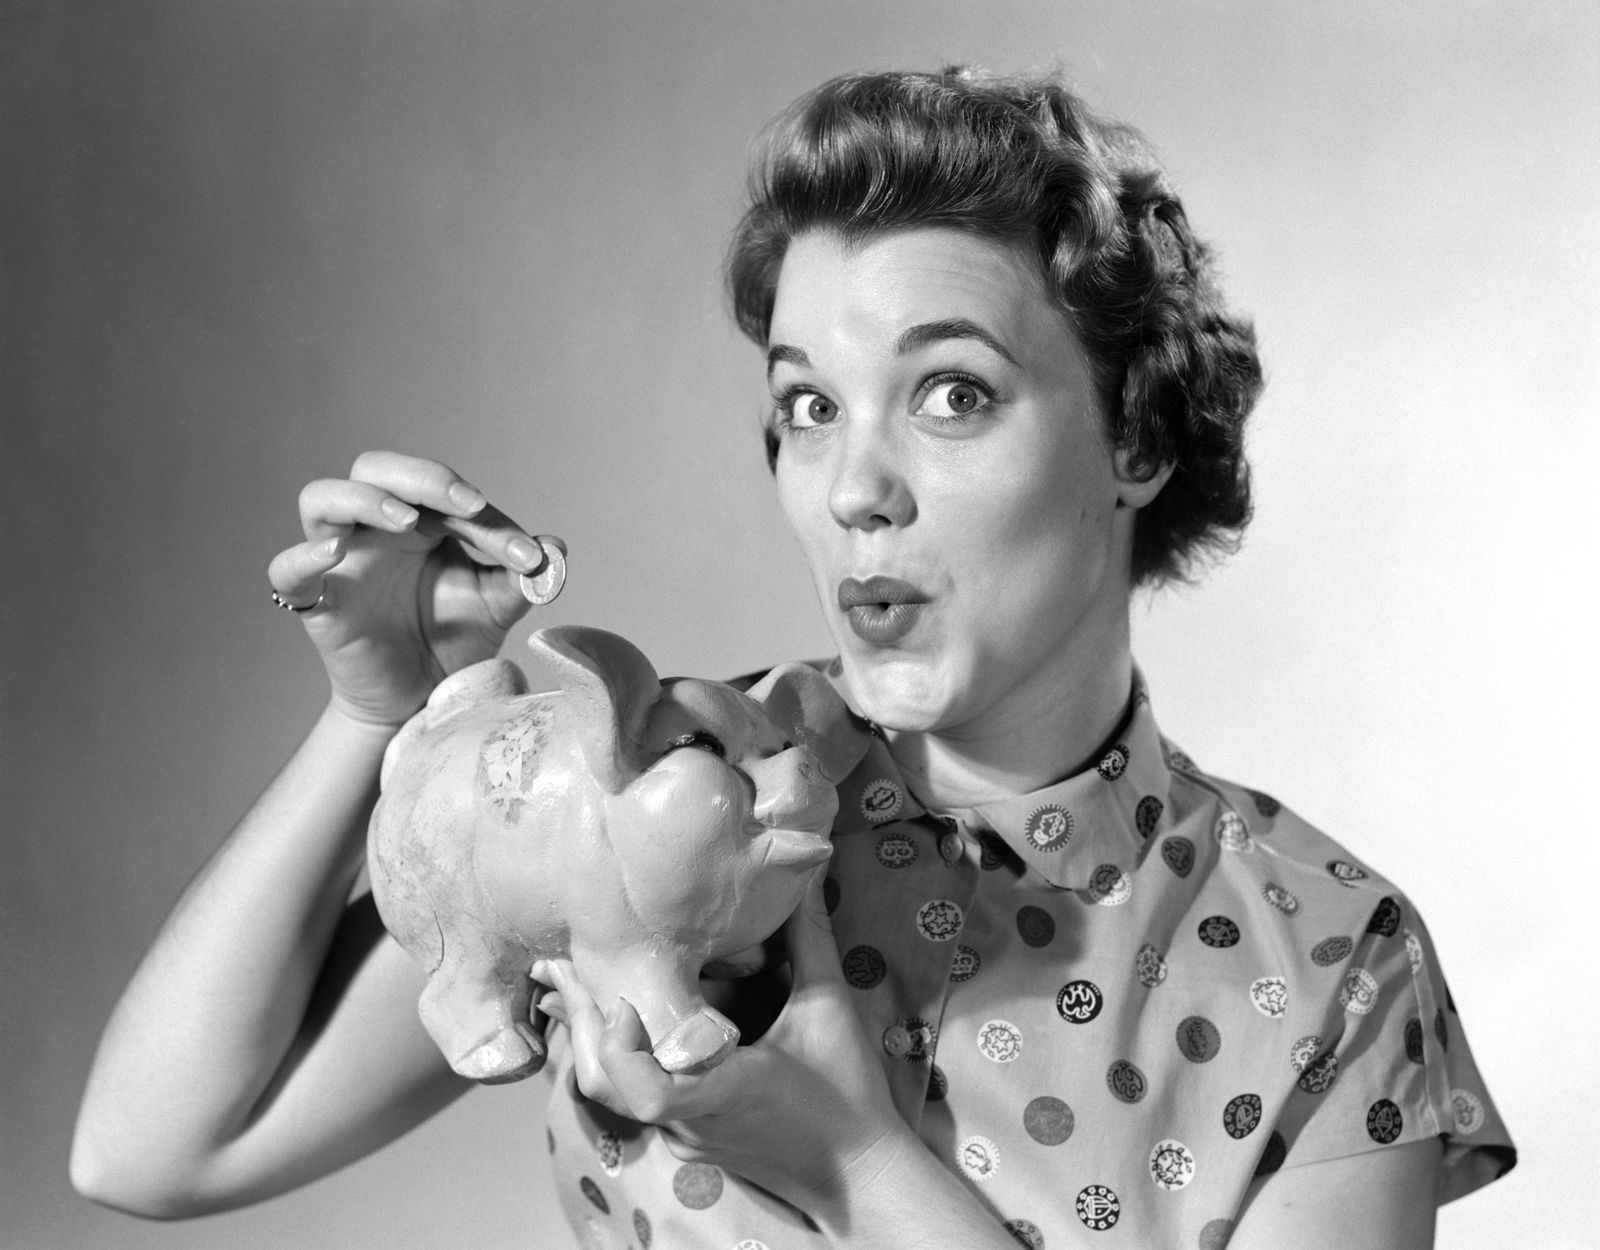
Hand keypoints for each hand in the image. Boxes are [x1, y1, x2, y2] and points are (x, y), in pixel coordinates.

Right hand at [267, 450, 556, 726]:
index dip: (484, 515)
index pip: (442, 492)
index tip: (524, 554)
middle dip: (421, 476)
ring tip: (407, 520)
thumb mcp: (495, 607)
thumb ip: (521, 578)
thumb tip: (556, 550)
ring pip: (321, 499)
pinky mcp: (317, 602)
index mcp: (420, 521)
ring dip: (364, 500)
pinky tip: (334, 555)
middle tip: (466, 504)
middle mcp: (376, 530)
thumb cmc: (453, 642)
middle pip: (374, 469)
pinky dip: (303, 558)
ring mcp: (341, 562)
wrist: (423, 702)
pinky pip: (287, 570)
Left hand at [560, 872, 908, 1217]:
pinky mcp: (689, 1143)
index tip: (624, 999)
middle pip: (607, 1088)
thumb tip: (806, 871)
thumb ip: (810, 939)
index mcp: (726, 1092)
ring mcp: (686, 1139)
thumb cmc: (849, 1094)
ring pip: (613, 1097)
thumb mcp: (830, 1010)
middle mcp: (693, 1123)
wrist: (859, 1177)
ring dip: (594, 1040)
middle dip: (582, 1023)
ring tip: (578, 985)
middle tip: (563, 966)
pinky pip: (634, 1102)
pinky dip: (617, 1059)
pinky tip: (617, 1020)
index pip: (649, 1094)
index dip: (622, 1048)